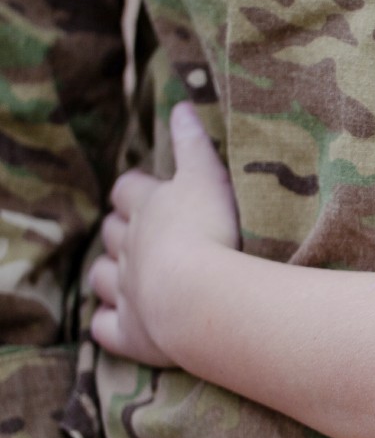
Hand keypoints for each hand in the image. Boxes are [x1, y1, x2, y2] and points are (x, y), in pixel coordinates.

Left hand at [91, 102, 238, 365]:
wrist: (199, 296)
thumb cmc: (208, 231)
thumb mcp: (207, 178)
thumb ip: (194, 143)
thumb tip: (182, 105)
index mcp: (146, 209)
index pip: (128, 190)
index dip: (134, 190)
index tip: (148, 190)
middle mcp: (128, 248)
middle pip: (112, 233)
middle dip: (121, 231)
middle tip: (144, 234)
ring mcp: (125, 291)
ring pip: (102, 278)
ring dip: (111, 275)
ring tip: (132, 277)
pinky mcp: (130, 332)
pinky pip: (107, 328)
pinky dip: (109, 324)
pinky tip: (121, 323)